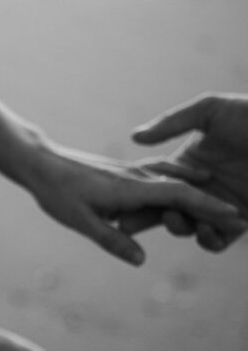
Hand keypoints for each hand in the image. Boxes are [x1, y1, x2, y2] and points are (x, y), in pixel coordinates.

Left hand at [23, 138, 242, 265]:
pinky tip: (190, 182)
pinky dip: (181, 181)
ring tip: (225, 204)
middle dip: (214, 203)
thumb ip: (112, 240)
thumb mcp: (80, 222)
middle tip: (243, 218)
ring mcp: (131, 173)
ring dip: (201, 192)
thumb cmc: (57, 194)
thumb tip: (141, 260)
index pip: (178, 197)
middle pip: (184, 190)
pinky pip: (161, 176)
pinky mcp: (124, 172)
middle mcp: (136, 177)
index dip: (208, 207)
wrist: (39, 162)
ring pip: (174, 181)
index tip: (235, 216)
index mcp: (130, 189)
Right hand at [120, 93, 247, 250]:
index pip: (155, 184)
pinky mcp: (241, 222)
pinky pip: (219, 239)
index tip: (114, 202)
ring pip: (190, 227)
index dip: (135, 193)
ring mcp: (220, 205)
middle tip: (127, 224)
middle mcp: (200, 188)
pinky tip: (204, 230)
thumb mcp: (208, 111)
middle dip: (146, 218)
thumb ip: (171, 124)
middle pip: (165, 209)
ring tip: (174, 219)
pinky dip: (208, 239)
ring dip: (179, 226)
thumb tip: (134, 137)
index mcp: (188, 164)